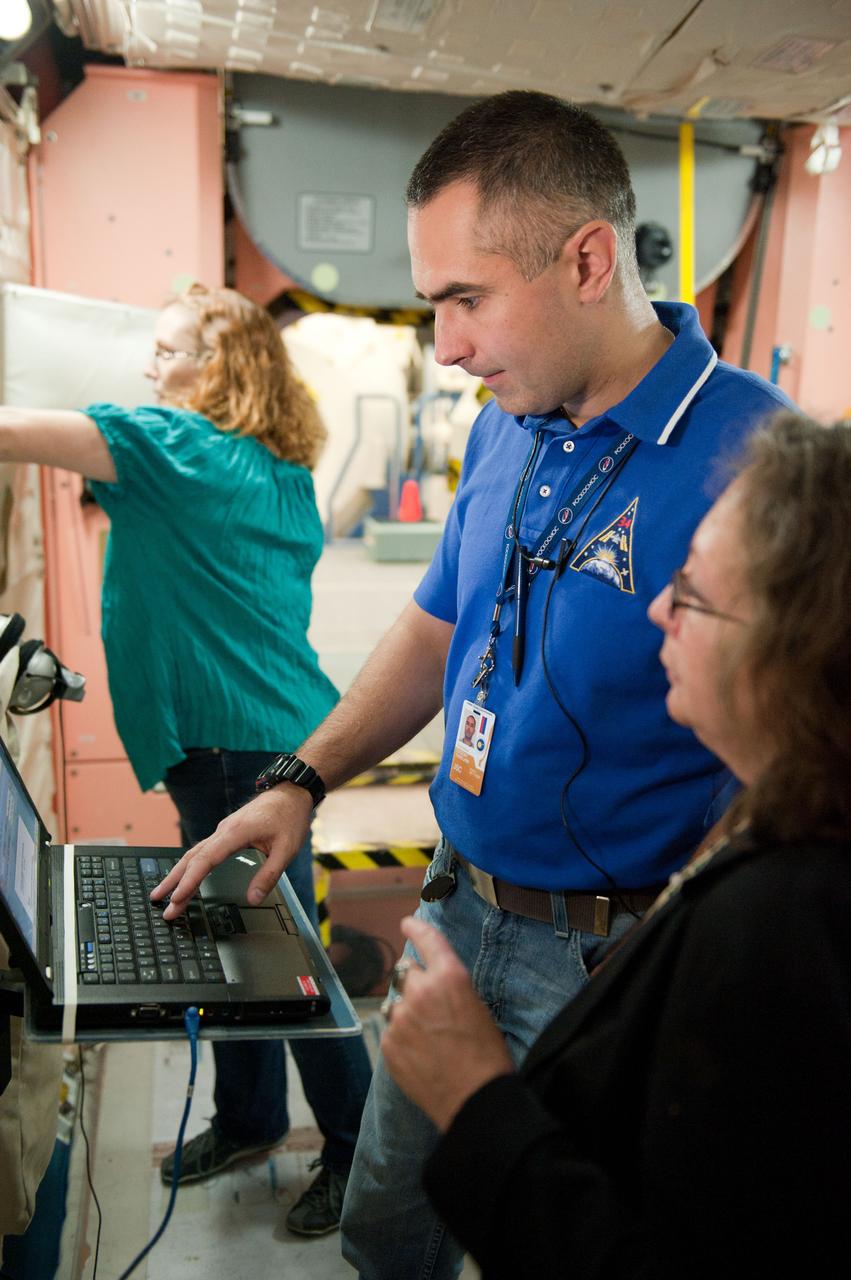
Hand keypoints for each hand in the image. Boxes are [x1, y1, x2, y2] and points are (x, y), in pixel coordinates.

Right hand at [150, 785, 313, 918]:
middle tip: (158, 902)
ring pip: (193, 853)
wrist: (292, 792)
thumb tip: (254, 898)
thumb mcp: (287, 849)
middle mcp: (223, 830)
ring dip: (177, 873)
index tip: (176, 897)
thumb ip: (269, 875)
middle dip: (173, 881)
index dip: (189, 881)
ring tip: (162, 893)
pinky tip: (184, 876)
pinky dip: (189, 865)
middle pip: (191, 858)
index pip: (205, 860)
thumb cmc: (289, 816)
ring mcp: (223, 830)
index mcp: (235, 833)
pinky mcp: (226, 832)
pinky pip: (202, 850)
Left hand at [381, 916, 513, 1131]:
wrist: (476, 1099)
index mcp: (450, 977)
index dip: (415, 928)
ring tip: (427, 1036)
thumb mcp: (477, 1007)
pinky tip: (421, 1053)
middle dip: (414, 980)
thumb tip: (433, 980)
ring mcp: (400, 1018)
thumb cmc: (487, 1055)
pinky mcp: (389, 1043)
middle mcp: (421, 990)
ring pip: (395, 1002)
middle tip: (429, 1004)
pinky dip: (401, 1036)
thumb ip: (450, 986)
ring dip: (406, 1010)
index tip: (407, 923)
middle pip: (405, 971)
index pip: (427, 939)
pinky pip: (391, 1029)